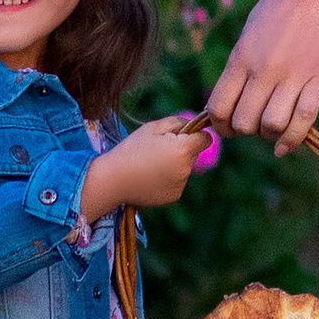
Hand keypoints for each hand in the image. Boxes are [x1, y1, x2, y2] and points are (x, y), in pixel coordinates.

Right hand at [80, 116, 215, 222]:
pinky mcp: (173, 196)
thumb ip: (177, 122)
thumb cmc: (131, 149)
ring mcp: (181, 185)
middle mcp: (186, 169)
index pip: (205, 139)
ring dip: (175, 164)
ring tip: (150, 164)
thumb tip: (194, 125)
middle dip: (182, 150)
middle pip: (194, 154)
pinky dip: (168, 178)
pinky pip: (177, 182)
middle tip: (157, 150)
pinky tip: (150, 177)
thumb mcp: (152, 128)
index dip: (195, 134)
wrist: (113, 180)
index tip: (182, 135)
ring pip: (185, 168)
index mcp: (182, 150)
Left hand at [205, 0, 318, 155]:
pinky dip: (291, 141)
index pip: (218, 106)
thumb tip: (231, 99)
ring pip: (271, 126)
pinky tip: (284, 147)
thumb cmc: (284, 6)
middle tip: (253, 125)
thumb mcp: (251, 32)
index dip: (220, 125)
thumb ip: (241, 65)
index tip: (227, 126)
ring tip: (273, 126)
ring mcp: (292, 76)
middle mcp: (263, 70)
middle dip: (245, 131)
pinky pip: (302, 122)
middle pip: (243, 122)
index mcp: (241, 57)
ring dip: (269, 134)